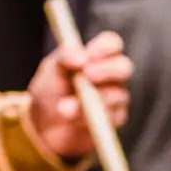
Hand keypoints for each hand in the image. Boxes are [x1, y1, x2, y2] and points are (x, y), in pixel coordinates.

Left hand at [27, 31, 132, 160]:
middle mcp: (111, 75)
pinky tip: (72, 120)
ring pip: (116, 94)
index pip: (112, 44)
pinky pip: (111, 117)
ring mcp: (117, 97)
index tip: (88, 55)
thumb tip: (81, 57)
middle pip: (124, 67)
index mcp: (97, 57)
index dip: (105, 47)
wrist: (46, 126)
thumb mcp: (51, 71)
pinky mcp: (116, 119)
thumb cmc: (50, 92)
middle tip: (87, 75)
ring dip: (88, 100)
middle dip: (107, 70)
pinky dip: (88, 117)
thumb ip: (64, 58)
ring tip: (64, 108)